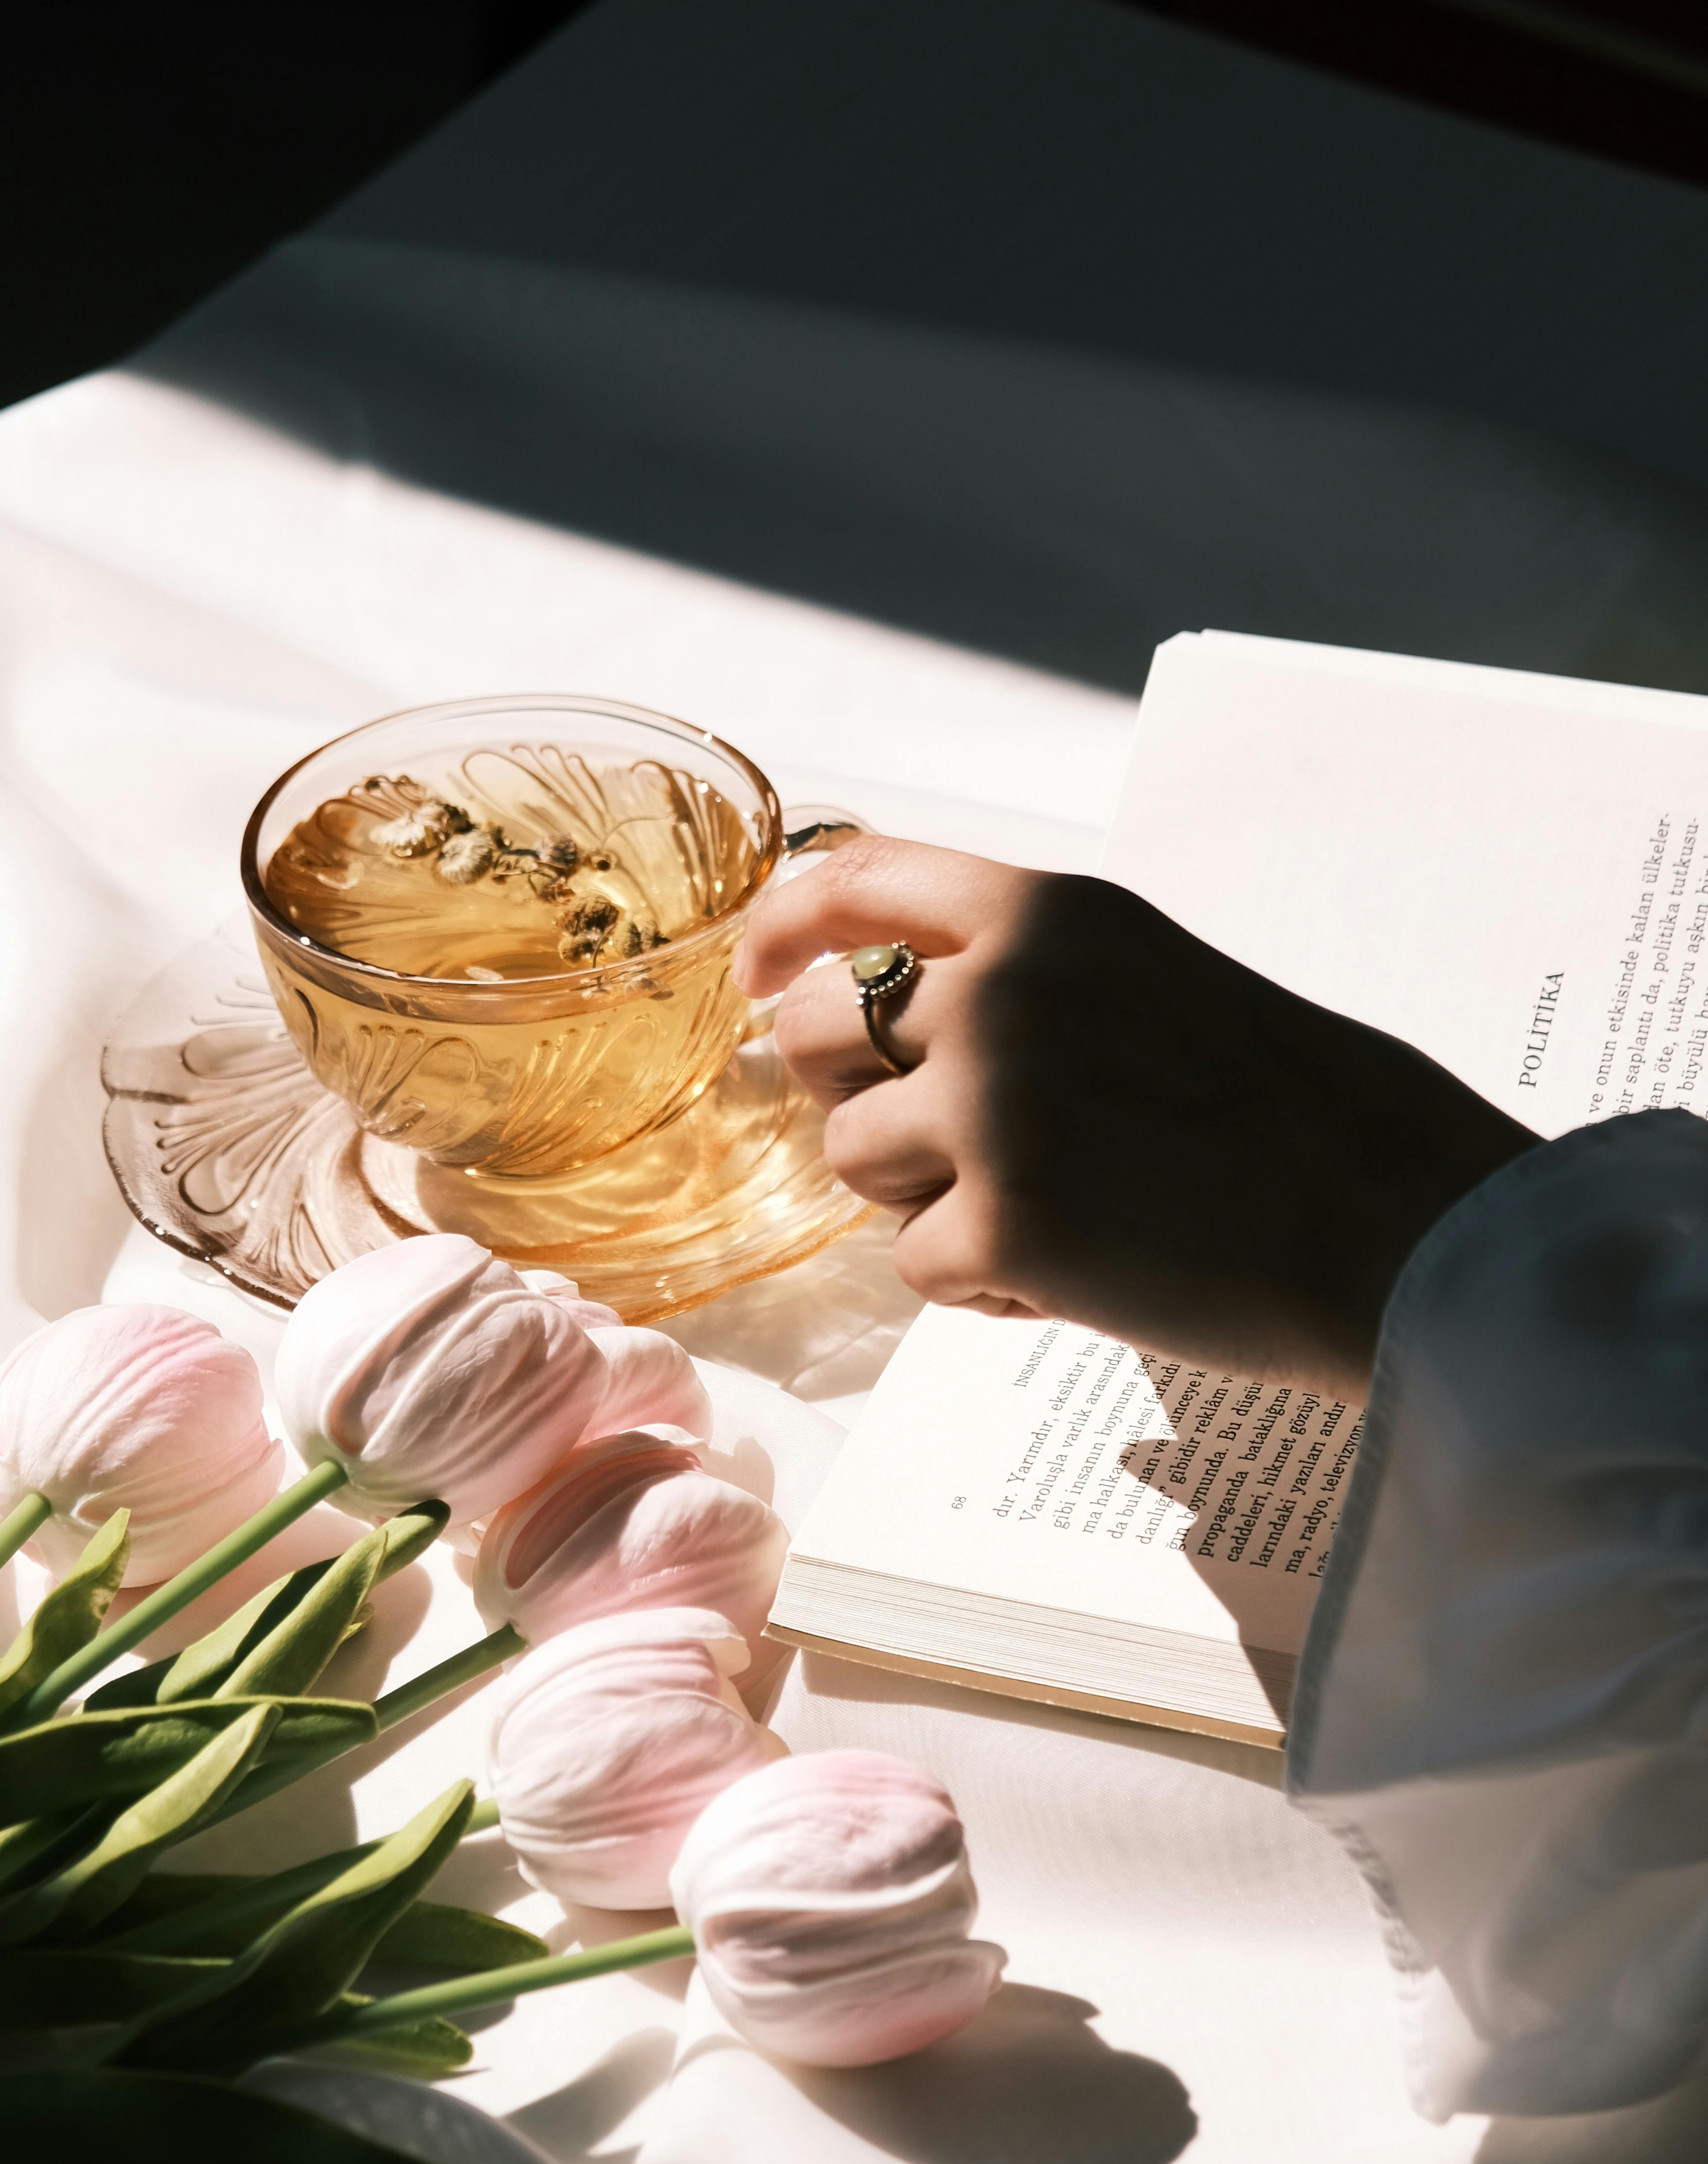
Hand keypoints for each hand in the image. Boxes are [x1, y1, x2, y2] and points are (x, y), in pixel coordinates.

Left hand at [737, 837, 1538, 1396]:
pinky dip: (982, 1283)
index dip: (781, 931)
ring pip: (852, 1160)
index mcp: (1048, 913)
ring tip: (1051, 1210)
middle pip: (812, 1036)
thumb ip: (1026, 975)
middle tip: (936, 1144)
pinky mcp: (1001, 1225)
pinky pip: (915, 1266)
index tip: (757, 977)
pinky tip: (1082, 1273)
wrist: (1394, 1220)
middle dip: (850, 1096)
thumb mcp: (1152, 978)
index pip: (851, 880)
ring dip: (924, 1197)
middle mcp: (1000, 992)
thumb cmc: (1297, 1109)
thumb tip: (885, 1012)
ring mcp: (992, 1109)